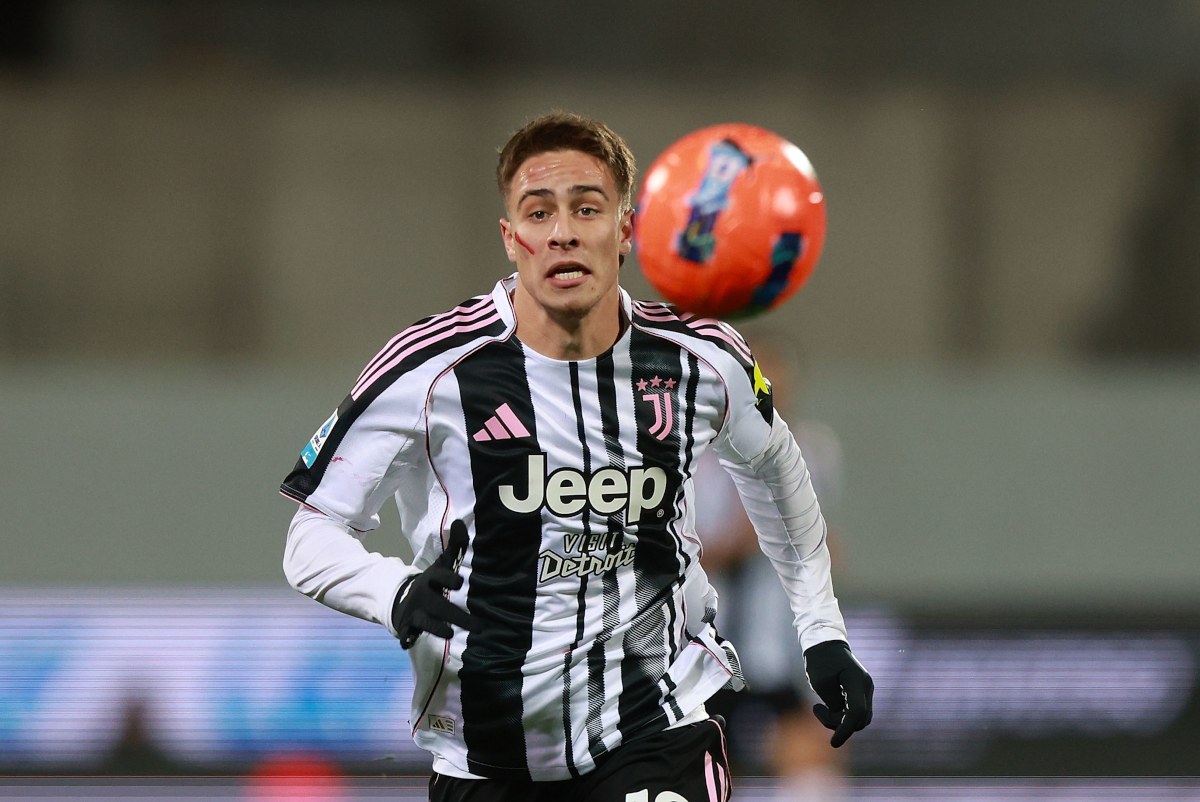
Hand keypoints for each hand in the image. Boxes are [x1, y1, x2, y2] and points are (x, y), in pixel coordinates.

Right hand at [391, 520, 477, 648]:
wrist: (404, 597)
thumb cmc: (433, 582)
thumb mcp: (443, 564)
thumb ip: (455, 546)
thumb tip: (460, 521)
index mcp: (432, 579)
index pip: (439, 577)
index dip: (448, 579)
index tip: (460, 583)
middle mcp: (423, 595)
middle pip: (439, 605)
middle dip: (456, 615)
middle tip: (478, 626)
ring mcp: (415, 611)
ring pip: (425, 621)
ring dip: (436, 628)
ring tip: (449, 633)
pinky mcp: (408, 625)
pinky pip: (406, 633)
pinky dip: (406, 638)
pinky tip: (408, 643)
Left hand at [803, 639, 873, 747]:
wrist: (825, 643)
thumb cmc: (820, 660)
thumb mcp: (821, 683)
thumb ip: (834, 704)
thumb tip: (842, 719)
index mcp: (857, 681)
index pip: (856, 713)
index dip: (845, 730)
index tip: (833, 743)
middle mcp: (866, 687)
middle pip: (859, 719)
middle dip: (839, 723)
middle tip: (817, 709)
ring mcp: (865, 690)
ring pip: (859, 718)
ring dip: (840, 720)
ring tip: (819, 707)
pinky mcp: (860, 692)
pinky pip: (855, 712)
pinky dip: (842, 716)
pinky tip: (826, 707)